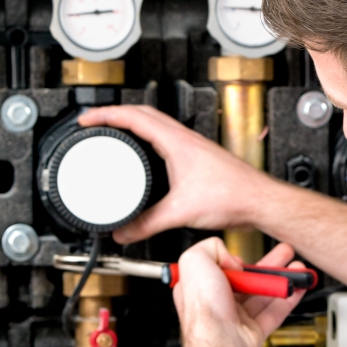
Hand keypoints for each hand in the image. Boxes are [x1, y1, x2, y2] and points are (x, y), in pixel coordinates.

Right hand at [77, 105, 275, 243]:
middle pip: (143, 114)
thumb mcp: (180, 212)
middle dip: (115, 115)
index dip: (105, 115)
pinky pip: (167, 140)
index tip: (86, 119)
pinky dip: (150, 141)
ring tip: (115, 133)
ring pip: (157, 126)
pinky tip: (147, 158)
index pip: (133, 116)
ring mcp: (193, 147)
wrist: (260, 202)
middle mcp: (186, 139)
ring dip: (134, 125)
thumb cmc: (233, 196)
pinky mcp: (199, 159)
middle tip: (95, 122)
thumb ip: (147, 224)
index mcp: (177, 141)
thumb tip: (124, 232)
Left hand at [173, 238, 306, 346]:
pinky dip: (289, 300)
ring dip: (282, 280)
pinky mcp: (252, 332)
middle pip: (246, 280)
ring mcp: (235, 318)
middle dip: (268, 265)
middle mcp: (216, 303)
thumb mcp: (195, 261)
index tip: (243, 257)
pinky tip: (297, 288)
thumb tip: (230, 256)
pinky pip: (274, 313)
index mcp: (199, 287)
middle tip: (284, 254)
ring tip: (297, 269)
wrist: (219, 345)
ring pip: (263, 295)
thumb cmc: (203, 310)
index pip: (218, 268)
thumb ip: (210, 247)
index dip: (233, 259)